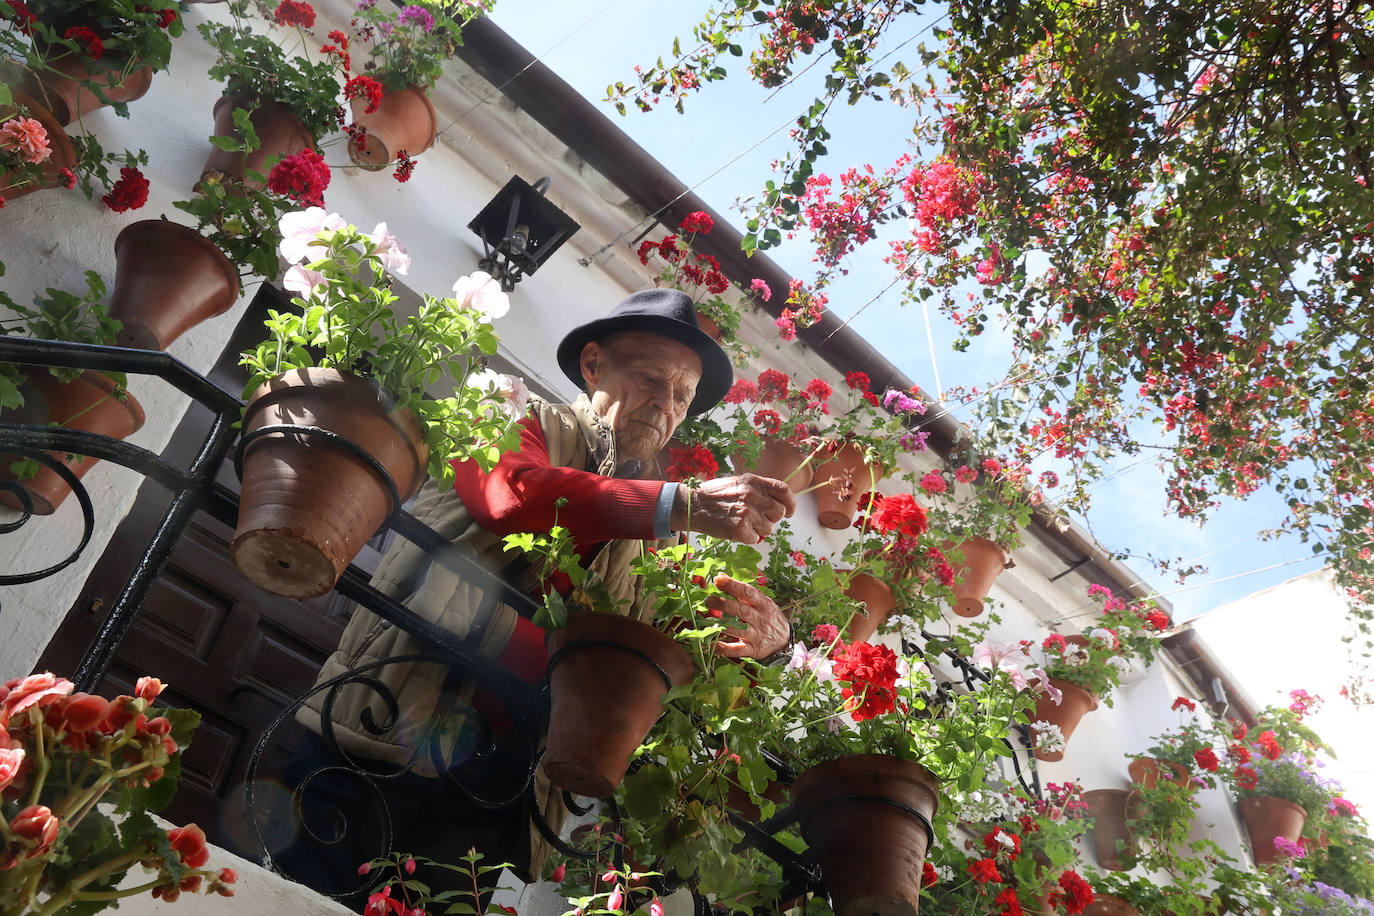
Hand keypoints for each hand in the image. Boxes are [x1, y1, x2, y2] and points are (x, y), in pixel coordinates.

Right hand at [671, 473, 795, 543]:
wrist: (692, 505)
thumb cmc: (714, 495)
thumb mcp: (738, 483)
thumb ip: (758, 490)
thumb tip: (777, 502)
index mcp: (754, 481)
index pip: (784, 490)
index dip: (791, 503)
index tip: (790, 511)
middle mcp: (753, 495)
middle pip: (779, 513)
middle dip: (771, 518)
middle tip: (756, 518)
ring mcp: (747, 512)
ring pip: (769, 528)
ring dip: (758, 529)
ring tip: (742, 523)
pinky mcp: (739, 528)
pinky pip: (755, 539)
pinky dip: (747, 538)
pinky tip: (735, 530)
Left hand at [708, 575, 790, 659]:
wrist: (785, 640)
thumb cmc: (769, 617)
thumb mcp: (762, 602)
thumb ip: (743, 592)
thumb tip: (721, 577)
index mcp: (764, 604)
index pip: (748, 592)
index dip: (732, 585)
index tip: (718, 580)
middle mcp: (762, 620)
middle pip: (741, 611)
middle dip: (723, 604)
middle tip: (708, 600)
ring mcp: (758, 636)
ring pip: (738, 629)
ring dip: (721, 624)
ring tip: (706, 620)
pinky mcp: (753, 650)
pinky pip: (737, 650)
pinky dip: (724, 648)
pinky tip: (712, 644)